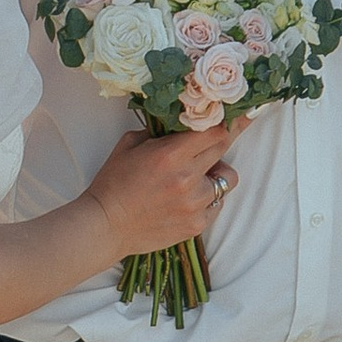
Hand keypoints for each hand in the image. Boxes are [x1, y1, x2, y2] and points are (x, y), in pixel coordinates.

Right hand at [85, 124, 238, 263]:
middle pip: (224, 149)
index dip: (226, 121)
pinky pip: (217, 204)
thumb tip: (180, 125)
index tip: (236, 115)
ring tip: (192, 180)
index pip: (215, 130)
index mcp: (170, 154)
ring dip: (214, 175)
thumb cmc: (113, 185)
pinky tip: (186, 200)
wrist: (105, 226)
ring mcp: (195, 204)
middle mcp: (188, 178)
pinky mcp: (197, 224)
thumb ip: (159, 133)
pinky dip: (208, 200)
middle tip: (214, 140)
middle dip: (221, 141)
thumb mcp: (129, 145)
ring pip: (226, 180)